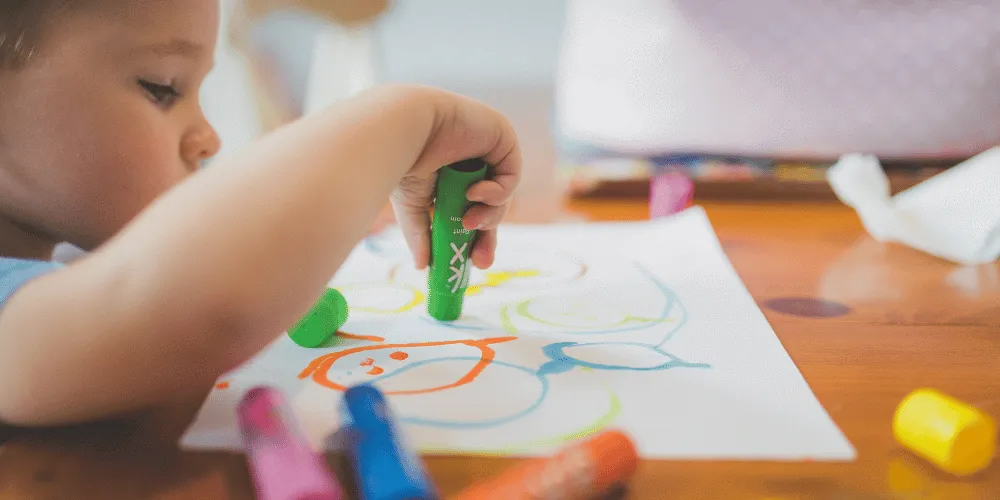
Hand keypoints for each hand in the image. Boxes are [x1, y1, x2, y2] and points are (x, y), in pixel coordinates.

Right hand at [389, 88, 521, 269]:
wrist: (405, 127)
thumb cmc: (402, 159)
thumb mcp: (412, 207)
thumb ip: (422, 235)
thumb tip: (423, 266)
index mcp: (450, 175)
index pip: (470, 210)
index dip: (475, 237)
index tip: (473, 263)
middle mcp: (470, 161)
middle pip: (491, 207)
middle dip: (487, 235)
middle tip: (480, 260)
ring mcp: (488, 149)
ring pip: (501, 196)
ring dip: (489, 215)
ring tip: (469, 222)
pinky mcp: (502, 138)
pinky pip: (511, 176)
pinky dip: (497, 192)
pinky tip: (476, 193)